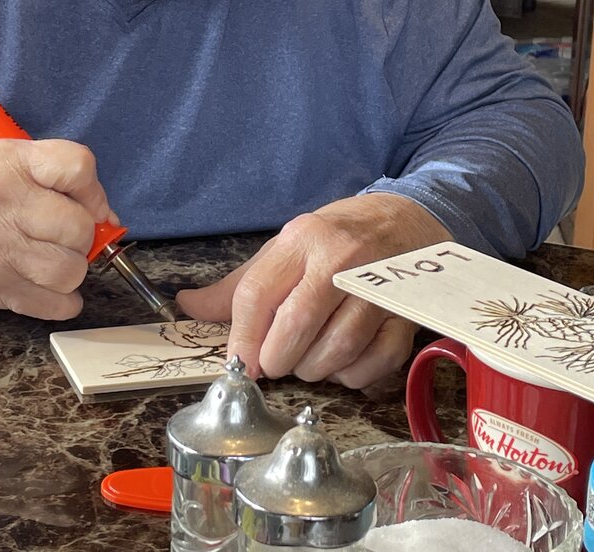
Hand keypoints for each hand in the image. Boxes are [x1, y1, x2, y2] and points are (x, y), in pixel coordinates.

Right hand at [0, 139, 118, 318]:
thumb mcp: (2, 168)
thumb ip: (56, 182)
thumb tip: (108, 220)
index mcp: (8, 160)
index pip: (78, 166)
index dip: (93, 192)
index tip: (89, 207)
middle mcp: (1, 199)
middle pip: (79, 227)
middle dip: (80, 238)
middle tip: (58, 238)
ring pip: (72, 269)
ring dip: (69, 272)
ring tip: (46, 262)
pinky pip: (56, 303)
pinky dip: (61, 302)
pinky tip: (44, 288)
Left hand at [177, 193, 448, 388]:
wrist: (405, 219)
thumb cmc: (335, 239)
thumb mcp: (284, 250)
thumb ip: (238, 286)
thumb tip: (186, 306)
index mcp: (301, 239)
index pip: (257, 294)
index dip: (242, 338)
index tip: (240, 362)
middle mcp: (340, 259)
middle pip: (296, 327)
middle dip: (277, 359)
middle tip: (276, 361)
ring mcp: (377, 286)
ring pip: (336, 350)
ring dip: (315, 369)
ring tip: (309, 359)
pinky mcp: (406, 311)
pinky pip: (375, 362)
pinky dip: (353, 375)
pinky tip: (344, 362)